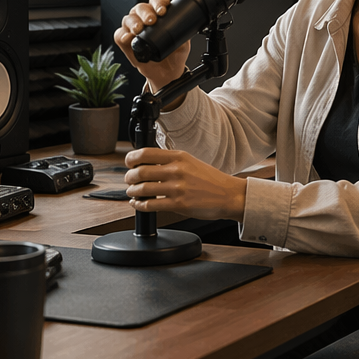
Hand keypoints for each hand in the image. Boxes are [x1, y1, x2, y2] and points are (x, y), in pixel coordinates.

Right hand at [113, 0, 190, 93]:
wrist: (167, 74)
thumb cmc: (174, 56)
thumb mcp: (184, 45)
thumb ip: (184, 35)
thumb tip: (185, 29)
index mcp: (159, 15)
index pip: (156, 1)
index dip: (158, 2)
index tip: (162, 10)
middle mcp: (144, 19)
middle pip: (140, 8)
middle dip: (145, 12)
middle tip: (151, 20)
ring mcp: (133, 29)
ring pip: (128, 18)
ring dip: (133, 22)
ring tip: (139, 29)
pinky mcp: (125, 42)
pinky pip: (119, 35)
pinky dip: (122, 35)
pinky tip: (128, 38)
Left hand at [124, 148, 246, 220]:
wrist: (229, 195)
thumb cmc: (211, 180)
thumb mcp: (191, 162)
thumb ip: (170, 161)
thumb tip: (146, 164)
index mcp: (179, 157)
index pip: (145, 153)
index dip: (131, 159)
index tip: (129, 164)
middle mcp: (177, 170)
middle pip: (140, 171)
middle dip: (129, 177)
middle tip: (129, 180)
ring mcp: (177, 188)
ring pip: (142, 188)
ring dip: (132, 191)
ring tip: (133, 192)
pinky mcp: (178, 204)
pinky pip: (150, 204)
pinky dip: (139, 205)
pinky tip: (138, 204)